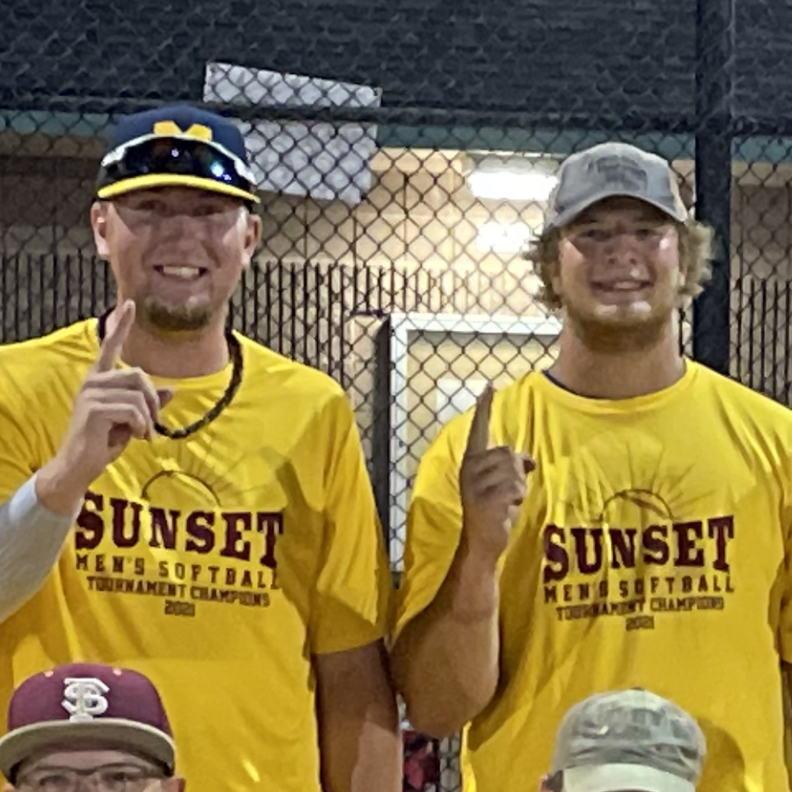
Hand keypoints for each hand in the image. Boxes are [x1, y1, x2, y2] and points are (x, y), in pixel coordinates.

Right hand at [37, 301, 171, 512]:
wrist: (79, 466)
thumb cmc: (104, 442)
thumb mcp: (132, 420)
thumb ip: (147, 403)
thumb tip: (170, 390)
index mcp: (100, 380)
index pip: (110, 347)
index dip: (121, 326)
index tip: (129, 304)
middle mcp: (93, 381)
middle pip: (140, 375)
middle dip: (153, 401)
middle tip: (151, 424)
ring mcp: (91, 393)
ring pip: (139, 395)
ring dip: (148, 418)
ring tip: (141, 433)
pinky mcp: (94, 408)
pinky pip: (134, 410)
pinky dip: (142, 426)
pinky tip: (135, 437)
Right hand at [459, 386, 533, 561]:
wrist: (481, 541)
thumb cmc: (492, 510)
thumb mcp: (500, 483)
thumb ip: (509, 466)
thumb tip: (530, 460)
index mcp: (471, 462)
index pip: (479, 430)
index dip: (483, 409)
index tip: (487, 387)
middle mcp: (470, 470)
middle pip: (509, 453)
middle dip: (517, 472)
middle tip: (508, 493)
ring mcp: (476, 485)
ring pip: (515, 471)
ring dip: (518, 488)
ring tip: (505, 503)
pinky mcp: (486, 500)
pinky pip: (516, 489)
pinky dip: (517, 500)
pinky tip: (506, 510)